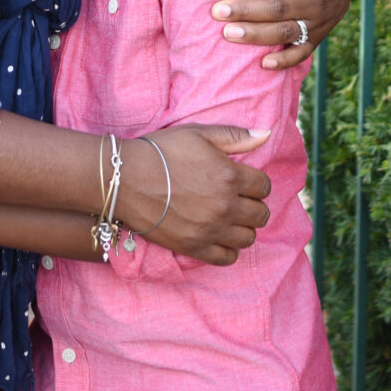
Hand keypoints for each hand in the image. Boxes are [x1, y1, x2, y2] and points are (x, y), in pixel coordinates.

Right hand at [119, 124, 270, 264]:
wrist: (125, 179)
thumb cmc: (160, 152)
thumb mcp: (198, 133)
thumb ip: (235, 136)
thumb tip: (265, 135)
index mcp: (230, 175)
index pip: (264, 186)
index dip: (256, 183)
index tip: (244, 182)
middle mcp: (225, 205)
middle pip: (260, 214)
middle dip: (253, 206)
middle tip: (238, 201)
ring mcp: (211, 229)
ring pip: (248, 238)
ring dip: (243, 228)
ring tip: (230, 219)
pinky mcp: (194, 246)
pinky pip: (227, 257)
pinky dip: (229, 250)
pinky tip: (219, 237)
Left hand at [211, 0, 352, 69]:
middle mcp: (319, 0)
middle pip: (280, 8)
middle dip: (248, 11)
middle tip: (218, 12)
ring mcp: (319, 23)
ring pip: (287, 32)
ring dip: (257, 36)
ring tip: (228, 34)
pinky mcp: (316, 40)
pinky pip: (301, 54)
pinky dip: (284, 61)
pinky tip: (261, 64)